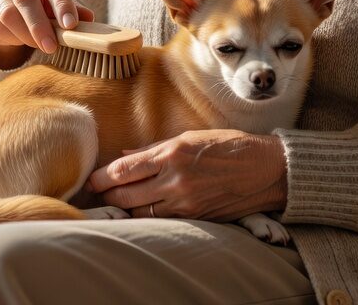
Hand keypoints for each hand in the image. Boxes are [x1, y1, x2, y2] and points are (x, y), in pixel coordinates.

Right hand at [0, 0, 94, 65]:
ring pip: (7, 13)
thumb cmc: (41, 4)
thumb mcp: (58, 5)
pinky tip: (20, 41)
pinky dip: (10, 37)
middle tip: (52, 46)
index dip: (62, 4)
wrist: (8, 7)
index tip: (71, 25)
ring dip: (25, 34)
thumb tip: (89, 20)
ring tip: (40, 46)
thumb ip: (73, 11)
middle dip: (40, 25)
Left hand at [87, 130, 287, 221]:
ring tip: (115, 203)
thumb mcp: (190, 137)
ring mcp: (185, 202)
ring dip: (125, 208)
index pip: (123, 170)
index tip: (91, 180)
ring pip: (140, 212)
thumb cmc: (229, 146)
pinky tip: (141, 211)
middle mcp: (175, 179)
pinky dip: (147, 216)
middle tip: (96, 194)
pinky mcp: (195, 217)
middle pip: (125, 195)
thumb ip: (154, 148)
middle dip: (107, 195)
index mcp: (172, 154)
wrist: (265, 169)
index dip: (102, 177)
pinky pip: (161, 220)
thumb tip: (124, 156)